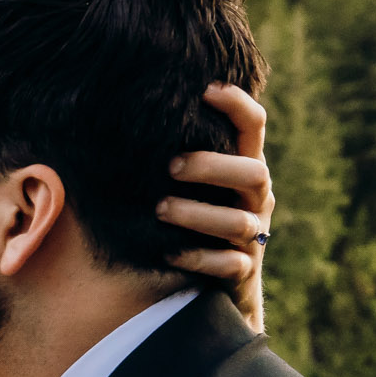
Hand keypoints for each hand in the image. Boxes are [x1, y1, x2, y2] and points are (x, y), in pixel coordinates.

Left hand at [161, 82, 274, 328]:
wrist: (215, 287)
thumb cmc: (191, 221)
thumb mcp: (189, 184)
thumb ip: (174, 154)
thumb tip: (119, 112)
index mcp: (244, 169)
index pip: (254, 127)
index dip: (238, 105)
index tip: (206, 89)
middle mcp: (256, 200)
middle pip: (254, 173)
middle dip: (212, 167)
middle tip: (170, 165)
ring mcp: (252, 237)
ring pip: (238, 222)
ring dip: (198, 214)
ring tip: (159, 210)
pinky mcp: (242, 272)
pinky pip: (229, 265)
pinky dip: (199, 257)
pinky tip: (168, 252)